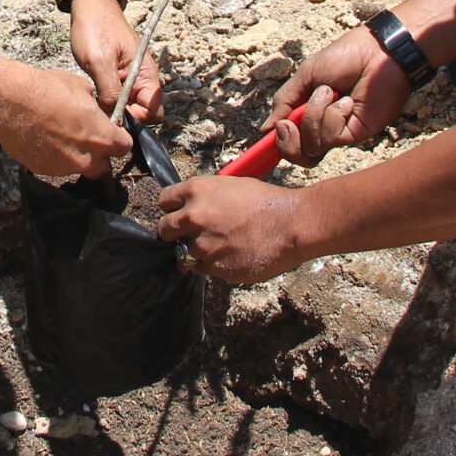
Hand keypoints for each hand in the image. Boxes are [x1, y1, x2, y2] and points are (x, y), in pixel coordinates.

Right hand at [0, 60, 130, 179]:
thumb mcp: (82, 88)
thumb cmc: (48, 90)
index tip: (111, 131)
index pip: (124, 147)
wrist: (11, 101)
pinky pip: (57, 166)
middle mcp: (87, 159)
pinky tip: (44, 138)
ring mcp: (64, 167)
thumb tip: (95, 112)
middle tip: (87, 136)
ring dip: (77, 155)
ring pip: (79, 166)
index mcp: (102, 137)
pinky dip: (55, 156)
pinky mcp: (44, 170)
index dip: (118, 138)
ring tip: (61, 135)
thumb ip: (95, 108)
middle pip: (104, 164)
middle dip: (99, 153)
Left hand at [69, 0, 161, 123]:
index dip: (136, 120)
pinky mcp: (117, 76)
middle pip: (140, 113)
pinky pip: (117, 97)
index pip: (154, 113)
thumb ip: (110, 91)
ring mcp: (130, 78)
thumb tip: (115, 119)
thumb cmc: (96, 29)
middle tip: (100, 108)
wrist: (89, 6)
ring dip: (112, 107)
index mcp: (146, 75)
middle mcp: (142, 80)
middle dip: (123, 116)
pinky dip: (106, 99)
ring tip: (94, 98)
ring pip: (127, 107)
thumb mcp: (99, 62)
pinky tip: (92, 92)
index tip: (114, 115)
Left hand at [157, 174, 307, 283]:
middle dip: (174, 232)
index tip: (178, 213)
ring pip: (182, 254)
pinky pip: (202, 269)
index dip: (172, 208)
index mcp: (196, 191)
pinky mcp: (214, 267)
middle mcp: (193, 217)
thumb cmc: (266, 201)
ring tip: (216, 247)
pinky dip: (211, 265)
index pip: (164, 201)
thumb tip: (192, 209)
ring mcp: (202, 245)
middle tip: (190, 234)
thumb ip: (206, 198)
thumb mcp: (231, 186)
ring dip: (194, 252)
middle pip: (165, 229)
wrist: (291, 224)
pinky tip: (230, 256)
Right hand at [268, 31, 411, 165]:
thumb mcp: (306, 76)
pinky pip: (331, 138)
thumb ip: (285, 102)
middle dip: (288, 143)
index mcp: (308, 112)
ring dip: (313, 116)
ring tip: (329, 93)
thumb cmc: (345, 57)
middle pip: (297, 155)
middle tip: (289, 124)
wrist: (376, 53)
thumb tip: (266, 129)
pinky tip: (346, 101)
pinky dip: (332, 116)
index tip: (267, 138)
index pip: (288, 139)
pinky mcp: (356, 135)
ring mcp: (339, 132)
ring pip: (312, 147)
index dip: (275, 144)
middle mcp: (322, 126)